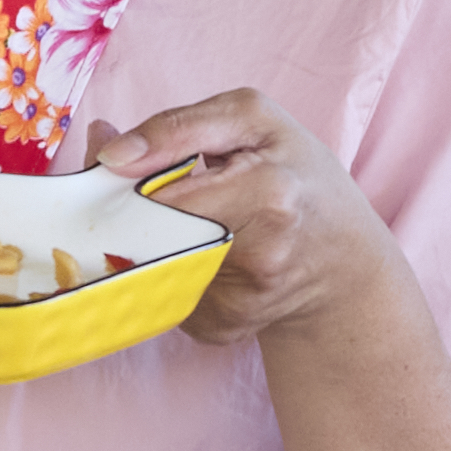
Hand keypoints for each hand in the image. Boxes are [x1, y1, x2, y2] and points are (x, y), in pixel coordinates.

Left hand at [90, 85, 405, 350]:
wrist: (345, 261)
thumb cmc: (298, 175)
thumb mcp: (255, 124)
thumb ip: (179, 126)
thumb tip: (104, 140)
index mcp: (270, 190)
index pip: (168, 189)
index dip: (132, 177)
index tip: (113, 166)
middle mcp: (261, 251)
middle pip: (154, 229)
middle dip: (137, 212)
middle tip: (143, 197)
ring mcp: (243, 297)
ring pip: (152, 263)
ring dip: (149, 244)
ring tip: (182, 224)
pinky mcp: (225, 327)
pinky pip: (165, 297)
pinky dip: (168, 275)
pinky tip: (198, 260)